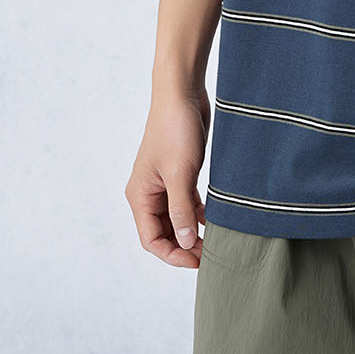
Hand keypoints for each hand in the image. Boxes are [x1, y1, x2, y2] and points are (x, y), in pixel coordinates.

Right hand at [126, 87, 211, 267]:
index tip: (197, 261)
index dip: (173, 255)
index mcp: (140, 195)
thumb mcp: (179, 173)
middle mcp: (148, 192)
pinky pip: (186, 203)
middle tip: (211, 253)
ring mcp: (164, 183)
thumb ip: (181, 211)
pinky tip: (213, 219)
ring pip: (176, 219)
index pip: (152, 240)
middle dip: (184, 246)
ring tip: (214, 241)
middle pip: (164, 233)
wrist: (182, 93)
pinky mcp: (179, 172)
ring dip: (192, 231)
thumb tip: (186, 244)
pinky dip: (197, 213)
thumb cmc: (175, 129)